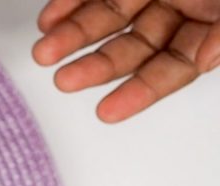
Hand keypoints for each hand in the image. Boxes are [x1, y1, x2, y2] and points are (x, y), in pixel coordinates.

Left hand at [33, 0, 219, 121]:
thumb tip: (204, 59)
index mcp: (212, 22)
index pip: (173, 67)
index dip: (141, 91)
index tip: (106, 111)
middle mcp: (183, 6)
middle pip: (133, 46)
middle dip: (97, 65)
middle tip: (64, 79)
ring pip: (108, 17)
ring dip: (74, 35)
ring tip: (45, 51)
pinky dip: (71, 2)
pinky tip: (49, 18)